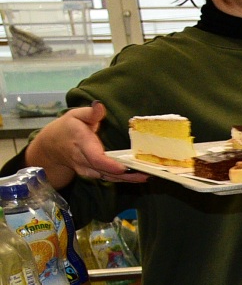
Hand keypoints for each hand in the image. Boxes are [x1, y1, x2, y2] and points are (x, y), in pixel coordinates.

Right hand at [25, 104, 145, 186]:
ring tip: (146, 176)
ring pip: (108, 177)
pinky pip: (109, 178)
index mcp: (81, 143)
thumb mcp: (75, 115)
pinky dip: (124, 179)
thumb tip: (99, 105)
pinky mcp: (92, 174)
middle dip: (125, 174)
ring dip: (127, 179)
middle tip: (146, 172)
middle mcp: (83, 160)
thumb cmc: (67, 128)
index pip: (94, 157)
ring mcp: (87, 170)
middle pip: (105, 170)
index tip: (124, 167)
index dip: (109, 164)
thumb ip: (90, 112)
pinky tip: (140, 177)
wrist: (51, 147)